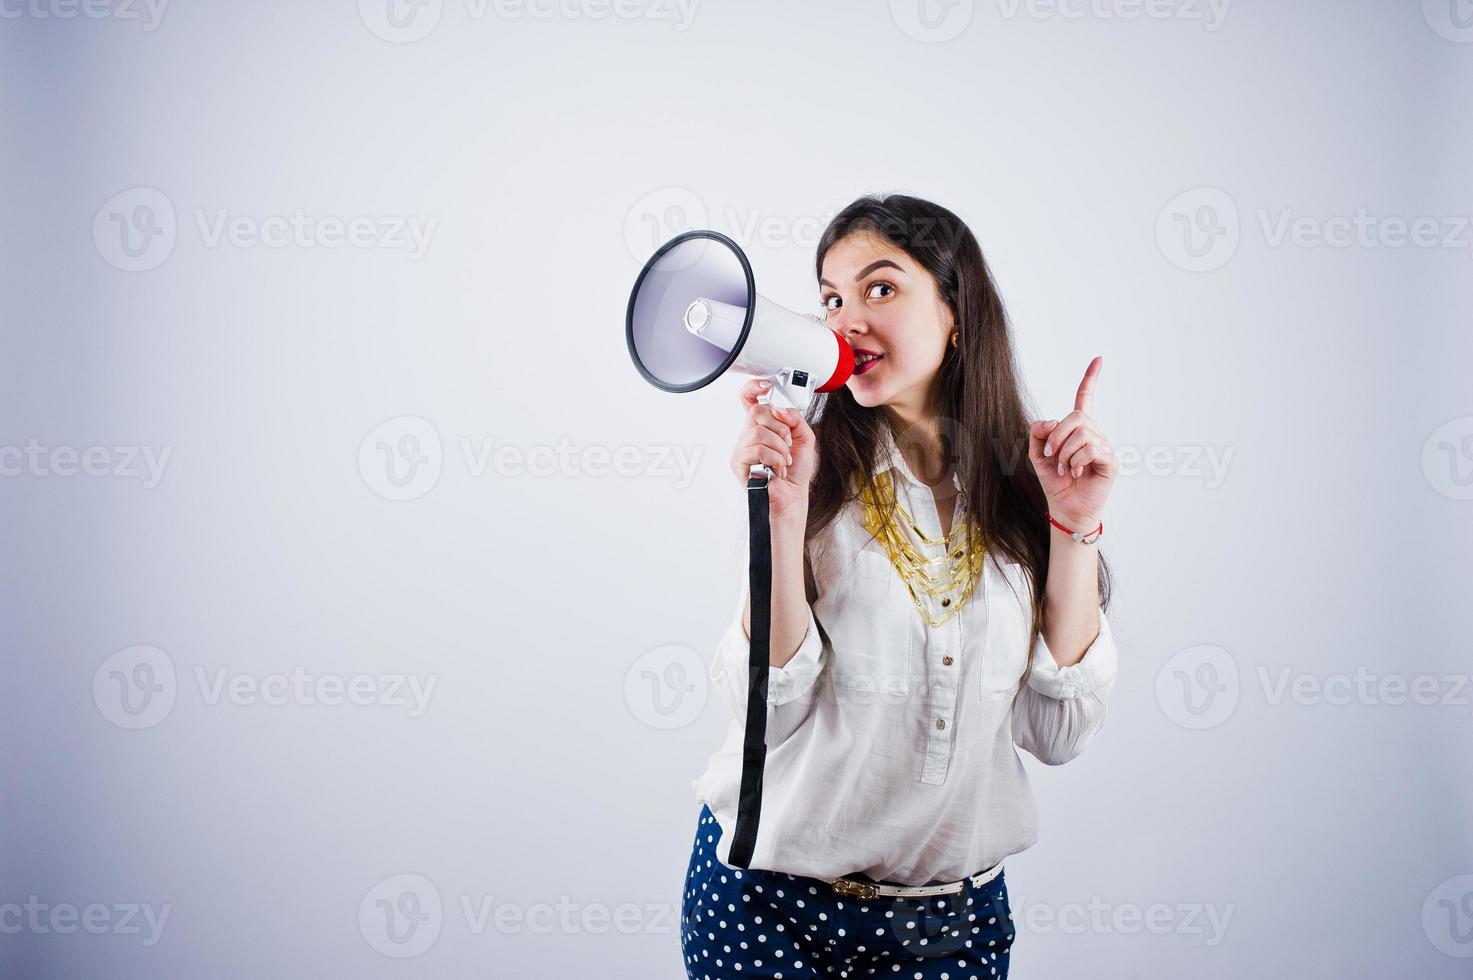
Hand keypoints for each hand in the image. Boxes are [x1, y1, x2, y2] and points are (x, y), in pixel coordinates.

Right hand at [730, 378, 816, 521]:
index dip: (753, 388)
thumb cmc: (795, 471)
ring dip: (780, 448)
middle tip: (787, 444)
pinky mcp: (738, 462)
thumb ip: (795, 418)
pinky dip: (775, 459)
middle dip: (780, 427)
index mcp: (762, 426)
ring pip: (760, 432)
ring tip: (783, 461)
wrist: (792, 496)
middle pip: (757, 411)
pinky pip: (758, 449)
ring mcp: (741, 448)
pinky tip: (776, 469)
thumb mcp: (804, 437)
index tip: (765, 386)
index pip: (749, 400)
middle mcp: (748, 434)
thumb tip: (779, 410)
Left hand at [1027, 356, 1116, 530]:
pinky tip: (1077, 473)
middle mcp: (1094, 434)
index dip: (1090, 379)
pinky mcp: (1110, 461)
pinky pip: (1091, 449)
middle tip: (1052, 456)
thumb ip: (1038, 433)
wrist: (1065, 507)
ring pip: (1082, 434)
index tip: (1098, 359)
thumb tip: (1050, 420)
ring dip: (1065, 454)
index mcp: (1077, 429)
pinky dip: (1077, 461)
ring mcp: (1104, 446)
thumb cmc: (1054, 481)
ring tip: (1066, 469)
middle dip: (1057, 436)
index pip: (1085, 399)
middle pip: (1076, 417)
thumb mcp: (1037, 454)